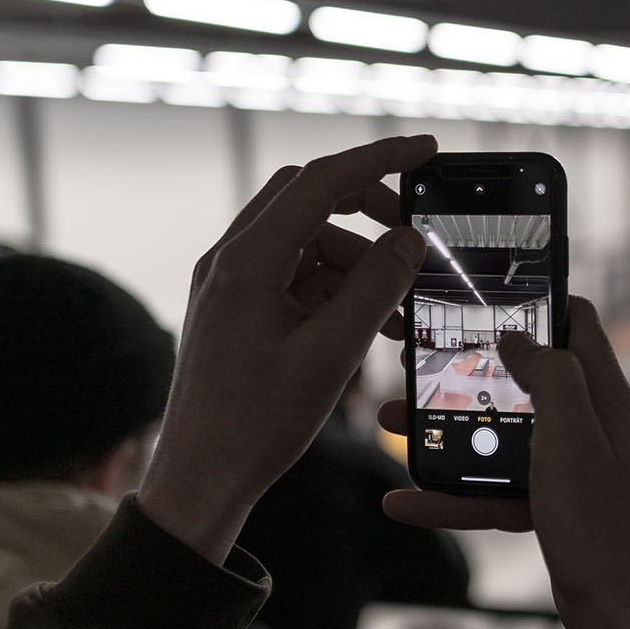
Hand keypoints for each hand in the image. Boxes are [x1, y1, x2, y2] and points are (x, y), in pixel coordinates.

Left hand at [138, 134, 436, 562]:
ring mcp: (232, 284)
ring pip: (307, 241)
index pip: (320, 182)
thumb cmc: (256, 424)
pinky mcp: (239, 309)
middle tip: (415, 236)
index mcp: (246, 263)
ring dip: (358, 263)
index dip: (379, 159)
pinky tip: (369, 326)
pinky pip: (297, 277)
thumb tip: (410, 240)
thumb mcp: (331, 356)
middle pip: (309, 199)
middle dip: (368, 210)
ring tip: (396, 311)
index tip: (427, 151)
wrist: (202, 477)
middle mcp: (232, 261)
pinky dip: (338, 289)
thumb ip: (375, 290)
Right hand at [378, 297, 629, 628]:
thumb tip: (519, 335)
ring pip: (499, 434)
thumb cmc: (606, 528)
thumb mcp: (574, 440)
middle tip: (412, 350)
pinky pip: (493, 492)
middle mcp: (589, 425)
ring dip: (446, 429)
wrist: (626, 618)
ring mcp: (570, 468)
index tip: (479, 289)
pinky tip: (402, 501)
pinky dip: (451, 495)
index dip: (532, 300)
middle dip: (468, 365)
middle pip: (522, 376)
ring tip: (388, 419)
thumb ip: (552, 376)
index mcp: (603, 397)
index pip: (575, 321)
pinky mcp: (552, 509)